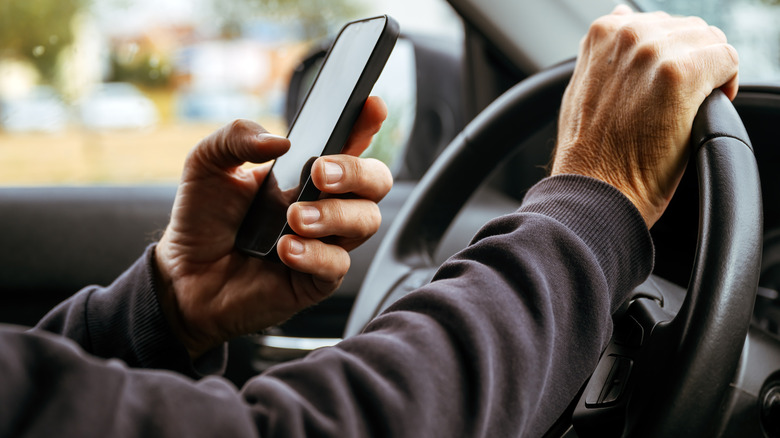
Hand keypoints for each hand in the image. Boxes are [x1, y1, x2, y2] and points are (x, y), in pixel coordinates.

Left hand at [154, 97, 391, 357]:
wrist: (184, 275)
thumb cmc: (203, 218)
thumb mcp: (207, 164)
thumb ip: (237, 137)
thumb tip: (281, 142)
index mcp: (306, 172)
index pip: (351, 142)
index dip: (367, 122)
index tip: (370, 106)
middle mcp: (325, 204)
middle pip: (377, 182)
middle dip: (357, 172)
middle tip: (319, 173)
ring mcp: (325, 242)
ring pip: (367, 221)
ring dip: (334, 214)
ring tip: (292, 218)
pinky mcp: (316, 279)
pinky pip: (338, 265)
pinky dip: (314, 254)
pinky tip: (283, 250)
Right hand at [552, 6, 738, 226]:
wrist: (594, 189)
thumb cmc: (589, 152)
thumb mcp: (583, 88)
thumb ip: (606, 53)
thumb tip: (623, 17)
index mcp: (603, 32)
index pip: (660, 24)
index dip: (669, 58)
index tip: (661, 89)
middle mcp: (628, 33)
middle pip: (690, 29)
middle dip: (692, 61)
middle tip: (676, 103)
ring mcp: (653, 50)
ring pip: (711, 41)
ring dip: (708, 73)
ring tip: (688, 107)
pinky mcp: (680, 73)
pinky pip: (727, 61)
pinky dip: (725, 85)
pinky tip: (700, 111)